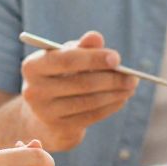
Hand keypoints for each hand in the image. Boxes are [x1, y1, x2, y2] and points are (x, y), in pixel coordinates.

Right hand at [20, 30, 137, 150]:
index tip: (118, 58)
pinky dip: (110, 106)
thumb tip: (96, 37)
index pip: (67, 60)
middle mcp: (34, 90)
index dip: (94, 59)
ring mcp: (45, 112)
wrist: (43, 114)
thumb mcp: (66, 58)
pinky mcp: (59, 128)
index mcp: (33, 66)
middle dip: (112, 79)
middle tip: (133, 77)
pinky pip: (91, 116)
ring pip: (89, 101)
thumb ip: (81, 47)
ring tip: (131, 86)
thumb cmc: (59, 77)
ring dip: (115, 93)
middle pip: (82, 83)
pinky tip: (121, 98)